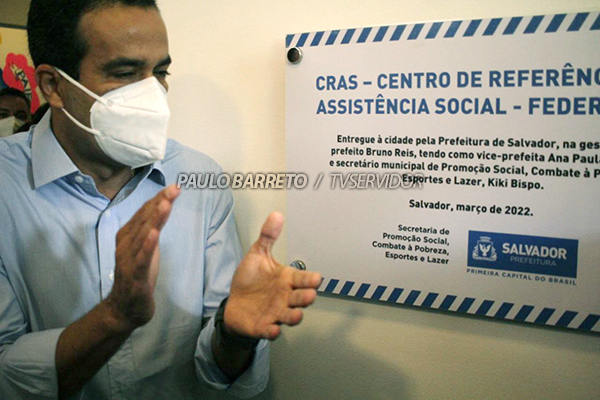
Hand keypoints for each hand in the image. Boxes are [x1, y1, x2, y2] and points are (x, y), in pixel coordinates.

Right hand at [105, 185, 179, 328]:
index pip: (145, 213)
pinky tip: (154, 233)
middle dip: (160, 203)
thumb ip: (151, 228)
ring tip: (165, 203)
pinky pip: (142, 258)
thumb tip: (162, 207)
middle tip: (174, 188)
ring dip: (155, 218)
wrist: (124, 308)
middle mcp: (126, 244)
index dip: (159, 199)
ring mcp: (129, 259)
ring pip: (143, 235)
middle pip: (145, 220)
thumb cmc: (138, 276)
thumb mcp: (147, 248)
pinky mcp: (136, 275)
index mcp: (128, 235)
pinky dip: (148, 244)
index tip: (173, 186)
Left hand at [224, 212, 321, 339]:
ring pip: (290, 316)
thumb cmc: (250, 280)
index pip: (302, 279)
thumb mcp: (257, 255)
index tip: (317, 278)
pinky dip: (272, 331)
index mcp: (286, 280)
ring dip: (295, 316)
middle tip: (309, 295)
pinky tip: (272, 329)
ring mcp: (275, 313)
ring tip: (296, 314)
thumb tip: (277, 214)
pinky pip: (270, 331)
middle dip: (306, 298)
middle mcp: (285, 297)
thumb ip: (268, 237)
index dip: (309, 280)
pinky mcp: (263, 326)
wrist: (234, 303)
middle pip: (300, 299)